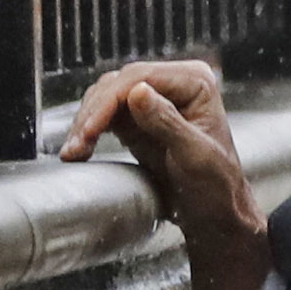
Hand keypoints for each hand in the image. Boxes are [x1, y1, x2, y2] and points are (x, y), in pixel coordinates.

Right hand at [59, 58, 257, 241]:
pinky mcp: (137, 119)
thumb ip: (167, 123)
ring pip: (106, 97)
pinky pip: (104, 115)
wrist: (214, 212)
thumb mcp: (195, 156)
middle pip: (118, 84)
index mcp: (196, 81)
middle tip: (76, 145)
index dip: (110, 101)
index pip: (141, 77)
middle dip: (93, 114)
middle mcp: (174, 83)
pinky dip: (88, 131)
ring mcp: (154, 99)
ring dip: (85, 123)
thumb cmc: (217, 186)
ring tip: (73, 152)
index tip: (90, 129)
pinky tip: (78, 150)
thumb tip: (138, 91)